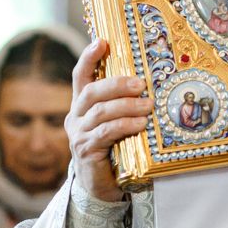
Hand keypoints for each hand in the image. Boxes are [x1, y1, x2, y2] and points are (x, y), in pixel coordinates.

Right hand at [66, 39, 151, 201]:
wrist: (101, 186)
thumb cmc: (114, 150)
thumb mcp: (116, 124)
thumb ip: (123, 106)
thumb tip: (151, 84)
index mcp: (82, 106)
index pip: (80, 76)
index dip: (88, 57)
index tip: (102, 41)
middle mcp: (76, 117)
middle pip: (92, 92)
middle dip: (117, 84)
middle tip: (141, 84)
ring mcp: (79, 134)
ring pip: (101, 112)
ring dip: (127, 106)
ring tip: (148, 105)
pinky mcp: (86, 150)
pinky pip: (106, 132)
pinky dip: (124, 125)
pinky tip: (140, 124)